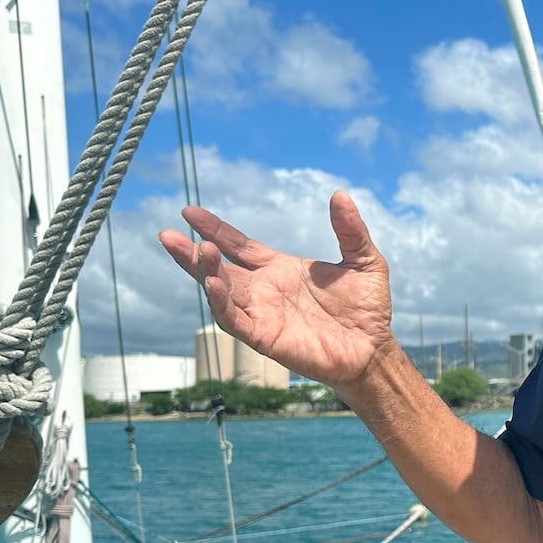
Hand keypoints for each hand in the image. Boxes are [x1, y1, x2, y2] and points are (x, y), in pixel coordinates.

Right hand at [158, 190, 396, 391]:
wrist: (374, 348)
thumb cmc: (368, 308)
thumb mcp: (364, 261)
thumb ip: (350, 230)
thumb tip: (340, 194)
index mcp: (280, 270)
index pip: (239, 246)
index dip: (215, 229)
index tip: (189, 212)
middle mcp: (264, 291)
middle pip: (219, 268)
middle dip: (193, 252)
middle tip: (167, 234)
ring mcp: (262, 314)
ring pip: (221, 293)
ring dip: (205, 273)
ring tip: (197, 250)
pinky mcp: (265, 338)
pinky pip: (235, 320)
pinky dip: (221, 302)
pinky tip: (213, 283)